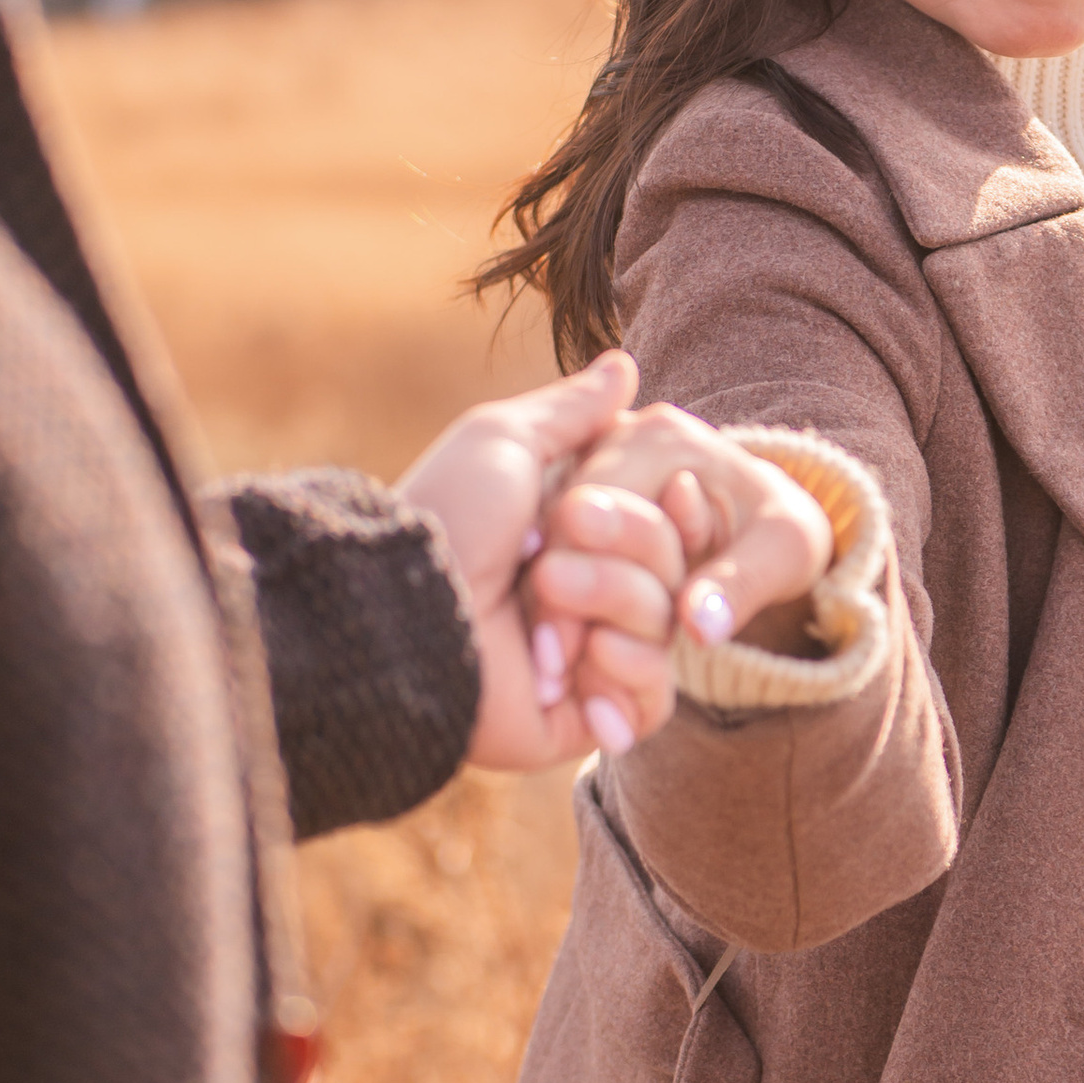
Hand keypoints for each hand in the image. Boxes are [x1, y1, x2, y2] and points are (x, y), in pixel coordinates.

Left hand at [395, 353, 678, 770]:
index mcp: (575, 535)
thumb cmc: (448, 518)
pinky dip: (626, 674)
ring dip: (610, 606)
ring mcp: (588, 658)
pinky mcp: (584, 718)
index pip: (672, 525)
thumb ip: (574, 410)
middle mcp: (587, 595)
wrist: (405, 612)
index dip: (678, 510)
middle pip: (676, 572)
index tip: (678, 490)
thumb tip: (625, 364)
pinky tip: (579, 664)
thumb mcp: (506, 441)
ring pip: (666, 628)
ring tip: (540, 615)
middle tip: (548, 555)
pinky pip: (652, 702)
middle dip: (626, 553)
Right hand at [534, 404, 833, 668]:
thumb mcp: (784, 552)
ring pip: (542, 546)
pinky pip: (547, 559)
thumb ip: (741, 584)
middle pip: (555, 525)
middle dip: (552, 602)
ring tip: (551, 680)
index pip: (598, 507)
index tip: (570, 653)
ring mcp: (586, 473)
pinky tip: (555, 666)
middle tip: (550, 672)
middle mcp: (611, 442)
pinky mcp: (575, 509)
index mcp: (661, 437)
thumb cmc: (779, 536)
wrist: (765, 530)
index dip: (580, 581)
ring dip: (544, 613)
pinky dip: (551, 612)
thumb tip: (697, 625)